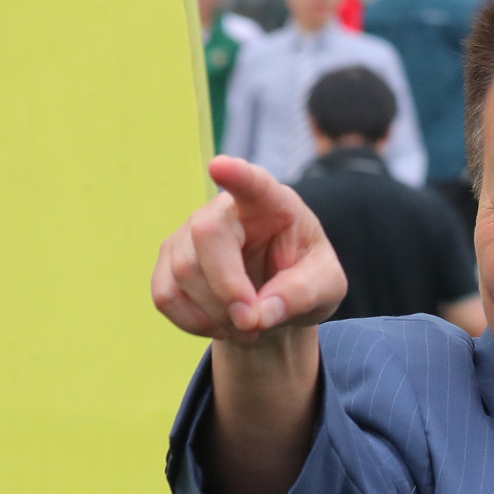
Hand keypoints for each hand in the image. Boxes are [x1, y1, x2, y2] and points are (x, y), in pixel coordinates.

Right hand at [151, 155, 345, 346]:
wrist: (272, 304)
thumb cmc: (304, 283)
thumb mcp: (327, 289)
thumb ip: (305, 294)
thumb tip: (262, 313)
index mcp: (272, 203)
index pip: (253, 183)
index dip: (237, 175)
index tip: (220, 166)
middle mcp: (225, 209)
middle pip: (206, 234)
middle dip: (227, 287)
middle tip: (252, 324)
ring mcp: (189, 233)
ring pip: (185, 271)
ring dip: (217, 314)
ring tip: (248, 326)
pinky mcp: (168, 263)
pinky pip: (166, 296)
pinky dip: (194, 323)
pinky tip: (221, 325)